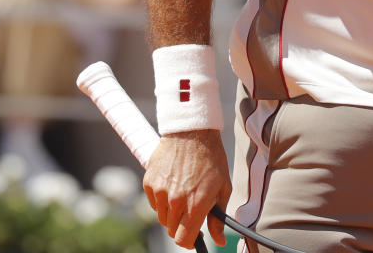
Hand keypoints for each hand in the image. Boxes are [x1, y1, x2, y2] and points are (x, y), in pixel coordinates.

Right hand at [143, 129, 231, 248]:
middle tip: (191, 211)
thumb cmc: (211, 158)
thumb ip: (218, 217)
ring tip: (183, 192)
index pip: (183, 239)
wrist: (192, 131)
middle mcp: (175, 200)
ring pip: (162, 217)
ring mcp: (160, 191)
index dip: (189, 242)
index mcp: (195, 203)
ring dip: (171, 212)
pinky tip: (173, 183)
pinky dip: (161, 199)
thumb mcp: (223, 187)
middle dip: (181, 225)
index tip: (194, 238)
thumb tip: (219, 240)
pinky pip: (153, 202)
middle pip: (171, 230)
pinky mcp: (149, 182)